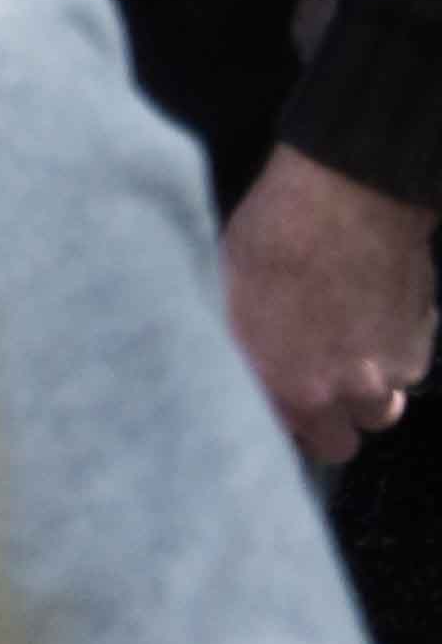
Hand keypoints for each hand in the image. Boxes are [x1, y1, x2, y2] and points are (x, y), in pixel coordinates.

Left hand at [229, 147, 438, 464]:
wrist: (347, 198)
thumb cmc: (273, 233)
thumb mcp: (226, 291)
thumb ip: (238, 348)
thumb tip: (233, 369)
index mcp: (274, 381)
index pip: (276, 439)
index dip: (274, 425)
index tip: (270, 408)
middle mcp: (331, 392)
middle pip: (336, 444)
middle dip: (326, 424)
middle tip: (313, 390)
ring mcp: (381, 376)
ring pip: (378, 413)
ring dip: (365, 395)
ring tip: (345, 352)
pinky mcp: (417, 352)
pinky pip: (406, 374)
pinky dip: (392, 357)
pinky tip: (370, 317)